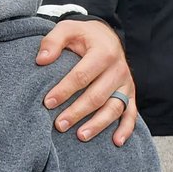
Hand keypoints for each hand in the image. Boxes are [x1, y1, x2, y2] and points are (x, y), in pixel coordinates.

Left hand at [37, 19, 135, 144]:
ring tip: (80, 136)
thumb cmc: (83, 36)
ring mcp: (126, 83)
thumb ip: (53, 41)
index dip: (64, 90)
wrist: (106, 37)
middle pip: (97, 96)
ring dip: (98, 124)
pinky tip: (116, 142)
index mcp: (103, 52)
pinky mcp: (130, 93)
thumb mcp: (67, 29)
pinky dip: (126, 129)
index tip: (47, 103)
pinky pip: (131, 113)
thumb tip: (41, 60)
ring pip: (114, 108)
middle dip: (77, 112)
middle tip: (59, 125)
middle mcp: (118, 69)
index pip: (82, 75)